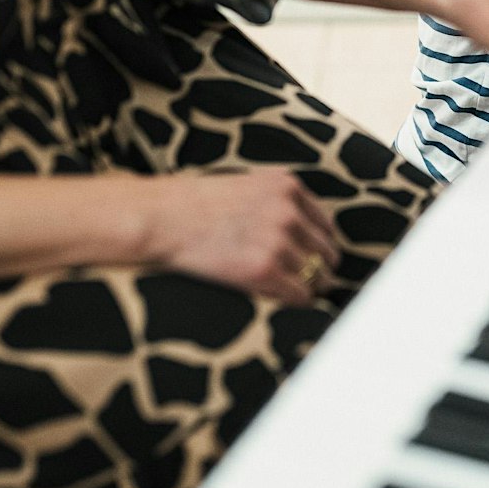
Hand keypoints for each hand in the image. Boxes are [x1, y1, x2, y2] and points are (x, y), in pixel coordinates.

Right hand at [154, 168, 341, 303]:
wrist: (161, 218)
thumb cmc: (195, 205)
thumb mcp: (248, 186)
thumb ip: (279, 202)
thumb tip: (304, 233)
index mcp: (288, 186)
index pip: (326, 225)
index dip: (321, 246)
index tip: (314, 260)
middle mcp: (289, 211)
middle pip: (327, 252)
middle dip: (320, 269)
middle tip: (310, 282)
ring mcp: (278, 241)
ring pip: (317, 276)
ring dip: (309, 287)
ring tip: (296, 293)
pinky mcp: (264, 270)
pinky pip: (300, 294)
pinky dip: (297, 301)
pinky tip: (284, 301)